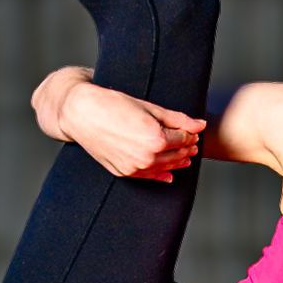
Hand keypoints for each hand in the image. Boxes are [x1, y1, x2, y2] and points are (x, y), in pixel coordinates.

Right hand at [30, 67, 204, 182]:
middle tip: (193, 142)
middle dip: (186, 148)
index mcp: (156, 139)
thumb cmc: (113, 105)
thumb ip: (177, 119)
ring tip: (185, 156)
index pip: (183, 138)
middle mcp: (146, 157)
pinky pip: (148, 177)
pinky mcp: (123, 173)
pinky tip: (169, 174)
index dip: (191, 134)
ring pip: (165, 168)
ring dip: (177, 162)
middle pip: (176, 155)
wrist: (82, 114)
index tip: (194, 130)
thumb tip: (200, 125)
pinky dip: (161, 175)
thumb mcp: (149, 108)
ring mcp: (134, 167)